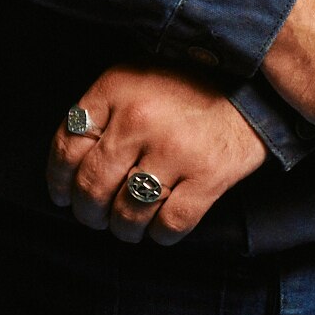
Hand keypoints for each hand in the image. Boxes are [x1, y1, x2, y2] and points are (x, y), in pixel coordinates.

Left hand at [47, 65, 266, 245]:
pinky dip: (160, 237)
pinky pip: (171, 224)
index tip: (62, 195)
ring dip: (121, 229)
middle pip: (93, 185)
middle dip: (87, 212)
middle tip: (93, 217)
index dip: (58, 180)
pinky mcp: (208, 176)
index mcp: (116, 89)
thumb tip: (70, 166)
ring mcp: (175, 150)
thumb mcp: (136, 77)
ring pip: (128, 212)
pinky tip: (158, 232)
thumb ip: (103, 110)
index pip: (67, 146)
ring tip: (125, 228)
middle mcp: (140, 119)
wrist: (255, 83)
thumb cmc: (188, 85)